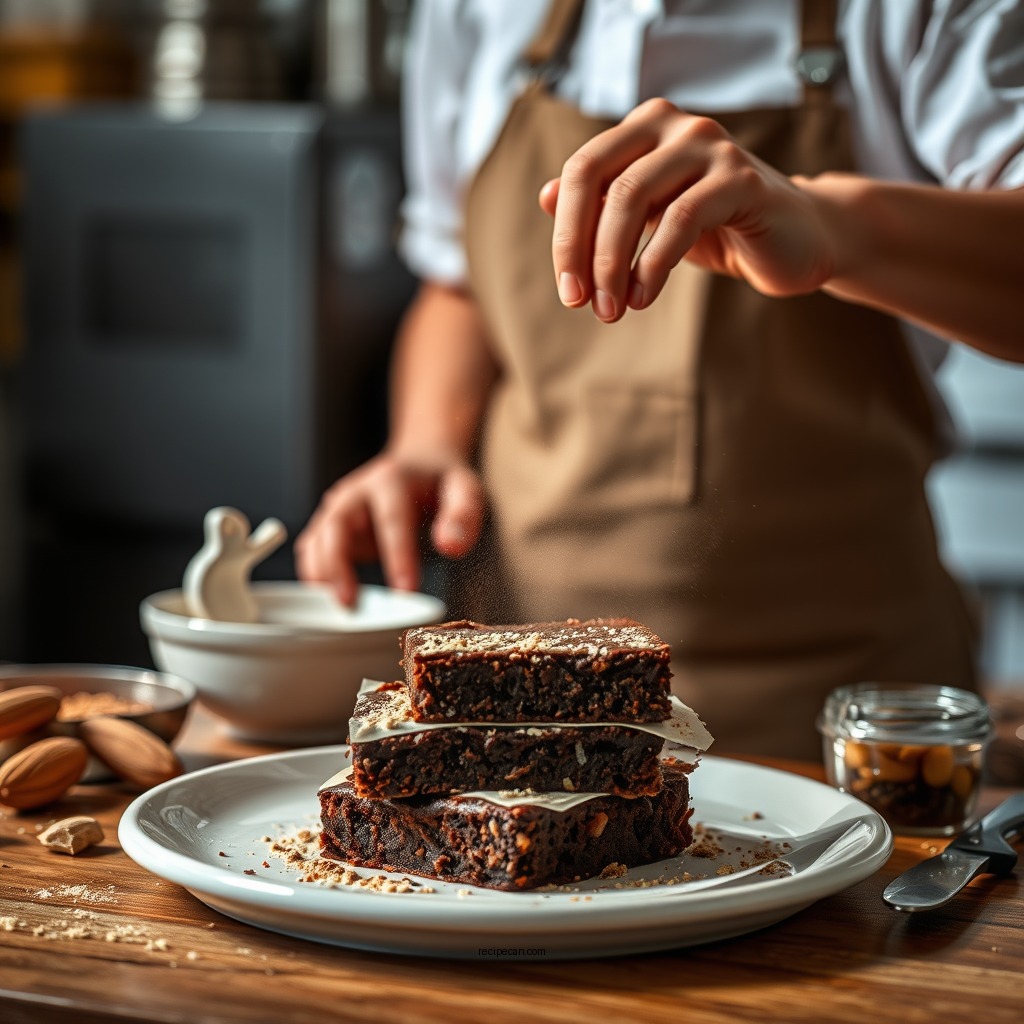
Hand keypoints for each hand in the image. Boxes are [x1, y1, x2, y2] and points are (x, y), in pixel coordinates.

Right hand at [295, 451, 485, 605]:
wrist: (420, 464)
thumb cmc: (442, 482)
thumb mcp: (465, 488)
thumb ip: (463, 515)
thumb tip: (451, 546)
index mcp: (391, 479)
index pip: (391, 519)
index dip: (397, 555)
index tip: (405, 590)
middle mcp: (357, 491)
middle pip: (336, 524)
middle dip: (338, 565)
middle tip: (350, 603)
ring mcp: (339, 508)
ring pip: (317, 537)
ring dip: (321, 573)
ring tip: (338, 606)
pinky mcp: (330, 525)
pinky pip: (313, 548)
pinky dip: (315, 573)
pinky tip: (326, 597)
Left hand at [538, 98, 836, 321]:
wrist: (796, 241)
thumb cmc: (714, 228)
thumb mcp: (649, 219)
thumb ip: (603, 204)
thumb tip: (544, 195)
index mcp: (645, 128)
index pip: (582, 171)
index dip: (565, 233)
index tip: (567, 290)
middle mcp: (675, 126)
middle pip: (601, 182)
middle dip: (582, 250)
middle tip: (581, 303)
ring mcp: (711, 146)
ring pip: (633, 198)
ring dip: (613, 263)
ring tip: (611, 310)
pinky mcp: (742, 180)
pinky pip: (680, 220)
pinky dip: (653, 264)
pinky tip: (642, 298)